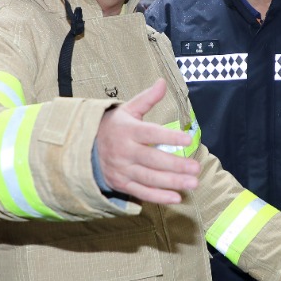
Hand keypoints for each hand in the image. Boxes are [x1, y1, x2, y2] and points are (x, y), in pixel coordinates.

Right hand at [96, 79, 200, 203]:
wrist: (84, 147)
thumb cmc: (113, 127)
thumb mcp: (127, 110)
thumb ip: (147, 98)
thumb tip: (163, 82)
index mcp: (128, 130)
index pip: (151, 133)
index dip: (169, 137)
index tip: (188, 139)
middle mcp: (124, 151)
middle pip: (152, 159)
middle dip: (175, 165)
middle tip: (196, 167)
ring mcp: (122, 169)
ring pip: (149, 178)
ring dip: (172, 182)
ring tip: (193, 183)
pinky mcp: (121, 184)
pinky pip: (141, 193)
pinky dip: (158, 197)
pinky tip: (176, 197)